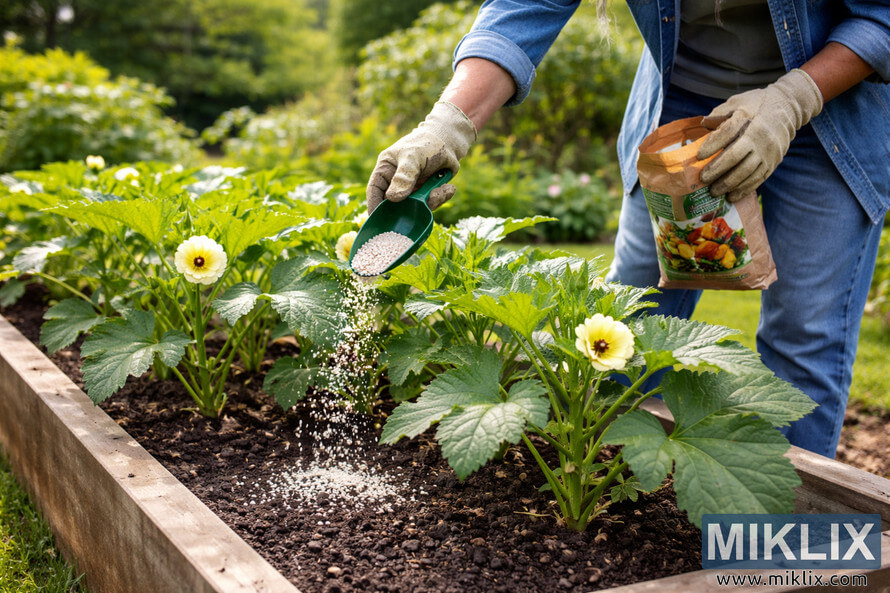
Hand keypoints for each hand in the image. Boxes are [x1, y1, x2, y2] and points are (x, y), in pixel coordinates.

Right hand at [366, 101, 475, 213]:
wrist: (449, 142)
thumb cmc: (426, 144)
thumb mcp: (413, 157)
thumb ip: (404, 176)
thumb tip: (393, 198)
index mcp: (386, 170)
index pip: (375, 190)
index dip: (374, 205)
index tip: (377, 220)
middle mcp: (396, 182)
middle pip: (395, 204)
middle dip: (409, 208)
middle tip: (420, 210)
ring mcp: (411, 190)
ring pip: (415, 207)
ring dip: (430, 201)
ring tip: (443, 190)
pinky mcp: (426, 193)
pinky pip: (430, 204)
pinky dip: (441, 198)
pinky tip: (449, 188)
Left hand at [698, 69, 822, 201]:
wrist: (789, 108)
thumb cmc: (758, 104)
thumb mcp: (738, 101)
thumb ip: (720, 113)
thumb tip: (703, 125)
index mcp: (749, 119)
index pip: (728, 132)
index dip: (712, 144)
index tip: (699, 156)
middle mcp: (760, 137)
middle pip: (736, 156)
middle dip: (718, 170)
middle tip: (703, 179)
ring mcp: (768, 152)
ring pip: (747, 172)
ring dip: (729, 184)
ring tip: (714, 191)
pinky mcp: (773, 162)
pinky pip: (758, 179)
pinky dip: (744, 189)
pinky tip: (731, 196)